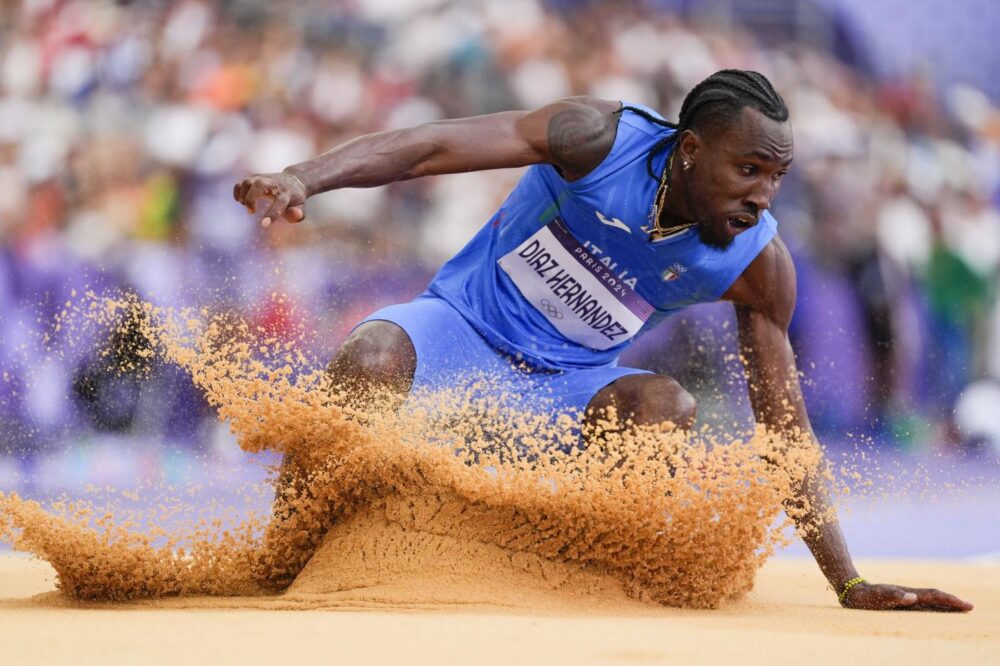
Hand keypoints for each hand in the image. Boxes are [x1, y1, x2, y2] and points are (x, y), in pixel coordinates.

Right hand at [233, 172, 306, 226]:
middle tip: (251, 211)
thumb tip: (295, 215)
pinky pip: (241, 182)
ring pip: (248, 181)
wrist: (292, 180)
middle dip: (251, 199)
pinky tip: (240, 200)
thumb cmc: (295, 198)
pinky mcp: (255, 178)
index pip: (280, 202)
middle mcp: (274, 184)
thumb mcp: (300, 207)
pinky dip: (237, 191)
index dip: (272, 213)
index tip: (264, 224)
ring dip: (243, 195)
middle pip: (260, 185)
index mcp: (287, 193)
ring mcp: (263, 179)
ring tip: (245, 205)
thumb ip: (298, 214)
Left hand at [841, 580, 972, 611]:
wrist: (852, 589)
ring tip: (959, 609)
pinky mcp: (900, 601)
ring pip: (930, 600)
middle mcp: (908, 594)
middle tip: (970, 607)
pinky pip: (921, 604)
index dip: (949, 600)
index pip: (933, 596)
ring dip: (945, 604)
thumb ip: (894, 596)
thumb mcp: (878, 596)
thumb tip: (913, 597)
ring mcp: (905, 597)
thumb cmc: (864, 595)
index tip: (965, 604)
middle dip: (953, 602)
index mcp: (907, 593)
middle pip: (935, 597)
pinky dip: (933, 607)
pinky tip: (936, 611)